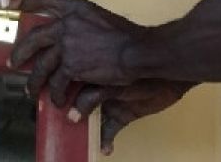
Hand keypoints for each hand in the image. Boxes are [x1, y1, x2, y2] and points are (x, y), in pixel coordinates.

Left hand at [9, 0, 143, 106]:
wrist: (135, 51)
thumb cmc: (126, 35)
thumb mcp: (101, 17)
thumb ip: (84, 22)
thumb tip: (75, 34)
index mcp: (76, 9)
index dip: (32, 1)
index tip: (21, 5)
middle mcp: (67, 24)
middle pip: (35, 37)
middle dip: (21, 51)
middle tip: (13, 62)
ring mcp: (66, 45)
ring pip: (42, 65)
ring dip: (35, 81)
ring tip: (31, 91)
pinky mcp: (71, 67)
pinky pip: (57, 82)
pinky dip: (55, 93)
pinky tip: (57, 101)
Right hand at [69, 79, 192, 154]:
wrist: (170, 78)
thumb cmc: (143, 73)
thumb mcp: (114, 85)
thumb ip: (93, 97)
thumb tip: (72, 116)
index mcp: (93, 74)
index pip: (70, 85)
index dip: (58, 96)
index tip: (49, 108)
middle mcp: (98, 89)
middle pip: (76, 105)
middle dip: (68, 118)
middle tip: (60, 130)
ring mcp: (109, 104)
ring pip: (91, 122)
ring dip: (86, 134)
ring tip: (79, 143)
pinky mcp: (121, 116)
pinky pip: (109, 132)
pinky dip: (106, 141)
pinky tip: (105, 148)